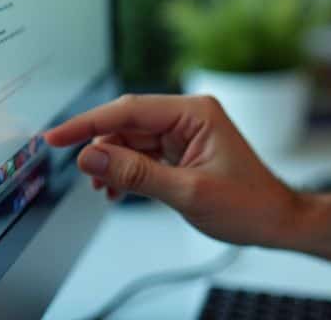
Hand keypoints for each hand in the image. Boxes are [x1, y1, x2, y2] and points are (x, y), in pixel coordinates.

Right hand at [43, 93, 303, 246]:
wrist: (275, 221)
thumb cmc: (247, 204)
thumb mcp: (187, 192)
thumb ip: (136, 174)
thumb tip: (91, 157)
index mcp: (195, 112)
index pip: (130, 109)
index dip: (88, 123)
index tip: (55, 137)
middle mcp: (189, 115)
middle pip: (128, 122)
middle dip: (101, 146)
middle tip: (80, 174)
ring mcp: (186, 132)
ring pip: (132, 139)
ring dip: (113, 163)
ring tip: (104, 190)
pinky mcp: (183, 150)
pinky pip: (143, 153)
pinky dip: (127, 171)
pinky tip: (117, 191)